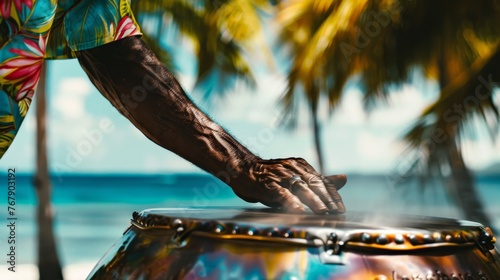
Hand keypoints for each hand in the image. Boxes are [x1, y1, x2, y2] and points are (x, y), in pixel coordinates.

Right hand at [232, 157, 346, 213]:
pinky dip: (291, 202)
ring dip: (312, 200)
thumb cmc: (271, 177)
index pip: (321, 181)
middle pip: (313, 184)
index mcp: (301, 166)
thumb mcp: (296, 177)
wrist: (243, 169)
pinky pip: (281, 193)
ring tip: (322, 211)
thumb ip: (318, 180)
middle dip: (326, 199)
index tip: (341, 209)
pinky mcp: (267, 183)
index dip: (332, 195)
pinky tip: (298, 210)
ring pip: (300, 187)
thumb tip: (343, 179)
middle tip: (336, 212)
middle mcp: (293, 168)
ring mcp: (280, 175)